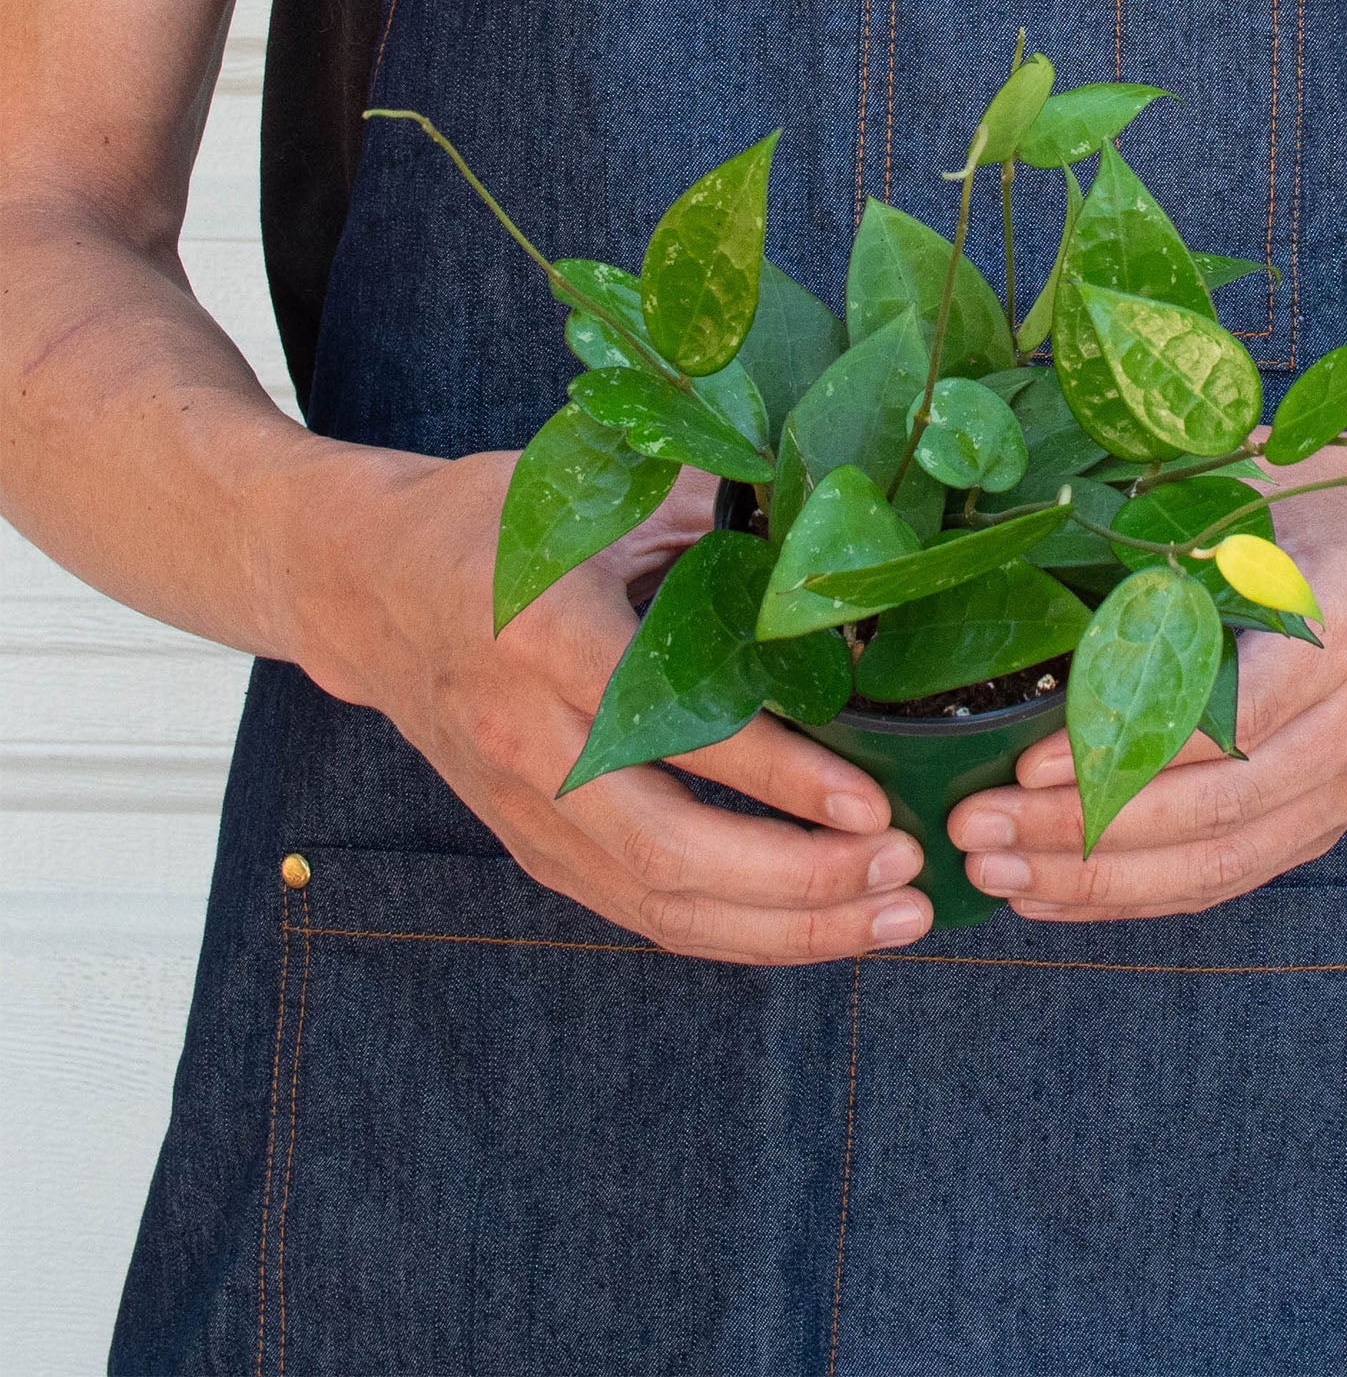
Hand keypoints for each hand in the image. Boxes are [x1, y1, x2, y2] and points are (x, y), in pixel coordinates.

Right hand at [286, 449, 932, 961]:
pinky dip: (738, 931)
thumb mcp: (589, 493)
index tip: (871, 803)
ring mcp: (523, 810)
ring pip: (659, 905)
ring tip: (893, 917)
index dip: (776, 777)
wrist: (363, 587)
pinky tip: (820, 925)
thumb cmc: (485, 529)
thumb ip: (707, 518)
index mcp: (542, 638)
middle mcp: (526, 741)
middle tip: (905, 872)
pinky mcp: (532, 846)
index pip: (670, 728)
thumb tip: (835, 544)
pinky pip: (643, 912)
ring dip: (786, 927)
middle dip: (800, 881)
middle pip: (666, 852)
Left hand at [946, 421, 1346, 919]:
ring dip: (1101, 881)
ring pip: (1223, 859)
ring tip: (996, 872)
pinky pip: (1238, 872)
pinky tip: (1060, 894)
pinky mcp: (1341, 809)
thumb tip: (1039, 534)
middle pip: (1216, 806)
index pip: (1232, 711)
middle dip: (1084, 831)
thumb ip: (1179, 517)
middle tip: (975, 829)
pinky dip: (1145, 895)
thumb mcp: (1279, 478)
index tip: (1027, 759)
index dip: (1128, 747)